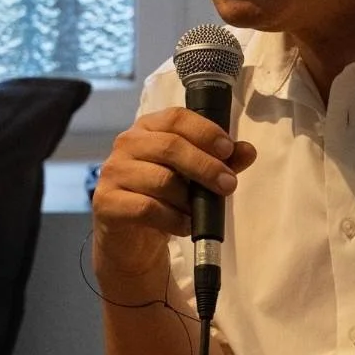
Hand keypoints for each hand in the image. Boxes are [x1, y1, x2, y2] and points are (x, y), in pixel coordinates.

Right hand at [91, 107, 256, 278]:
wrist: (132, 237)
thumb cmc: (164, 197)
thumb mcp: (195, 176)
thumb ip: (221, 161)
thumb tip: (248, 150)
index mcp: (149, 127)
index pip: (177, 118)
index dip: (206, 131)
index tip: (228, 150)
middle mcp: (127, 143)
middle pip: (171, 146)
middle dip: (206, 167)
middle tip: (228, 185)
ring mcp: (113, 172)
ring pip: (161, 180)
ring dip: (189, 199)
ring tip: (200, 211)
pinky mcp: (106, 202)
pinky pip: (147, 208)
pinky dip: (174, 218)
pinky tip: (185, 225)